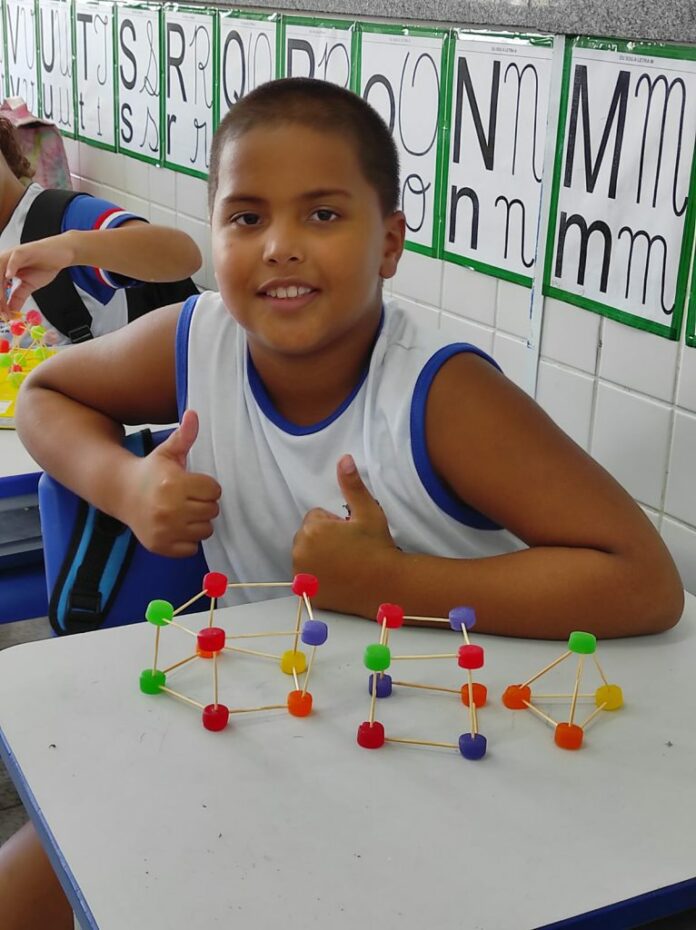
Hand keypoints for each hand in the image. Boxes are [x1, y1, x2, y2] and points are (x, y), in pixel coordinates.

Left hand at [0, 234, 77, 319]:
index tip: (2, 316)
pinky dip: (10, 267)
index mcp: (4, 269)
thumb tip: (11, 311)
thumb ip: (18, 297)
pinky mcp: (23, 251)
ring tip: (2, 301)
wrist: (61, 254)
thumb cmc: (45, 265)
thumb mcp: (29, 286)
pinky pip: (14, 259)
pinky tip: (9, 276)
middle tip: (3, 313)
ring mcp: (12, 255)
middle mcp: (5, 261)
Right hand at [125, 409, 221, 556]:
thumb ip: (184, 436)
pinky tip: (176, 527)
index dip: (207, 487)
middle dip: (204, 504)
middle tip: (188, 499)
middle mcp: (169, 509)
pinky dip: (188, 540)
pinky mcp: (160, 546)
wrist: (121, 492)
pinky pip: (192, 548)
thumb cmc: (151, 471)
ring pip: (205, 531)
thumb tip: (194, 413)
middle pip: (212, 511)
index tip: (194, 484)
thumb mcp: (167, 452)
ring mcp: (164, 530)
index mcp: (174, 484)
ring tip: (184, 512)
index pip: (214, 491)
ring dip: (198, 522)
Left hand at [292, 454, 399, 616]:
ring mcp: (302, 576)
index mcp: (312, 530)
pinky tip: (339, 578)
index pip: (316, 518)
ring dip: (321, 557)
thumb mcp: (368, 512)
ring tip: (345, 564)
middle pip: (308, 537)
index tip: (350, 535)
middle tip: (349, 549)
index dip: (335, 525)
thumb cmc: (377, 546)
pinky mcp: (307, 592)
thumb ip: (351, 485)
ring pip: (307, 556)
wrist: (387, 585)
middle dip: (325, 540)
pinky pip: (308, 577)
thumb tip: (344, 458)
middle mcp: (300, 552)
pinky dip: (319, 577)